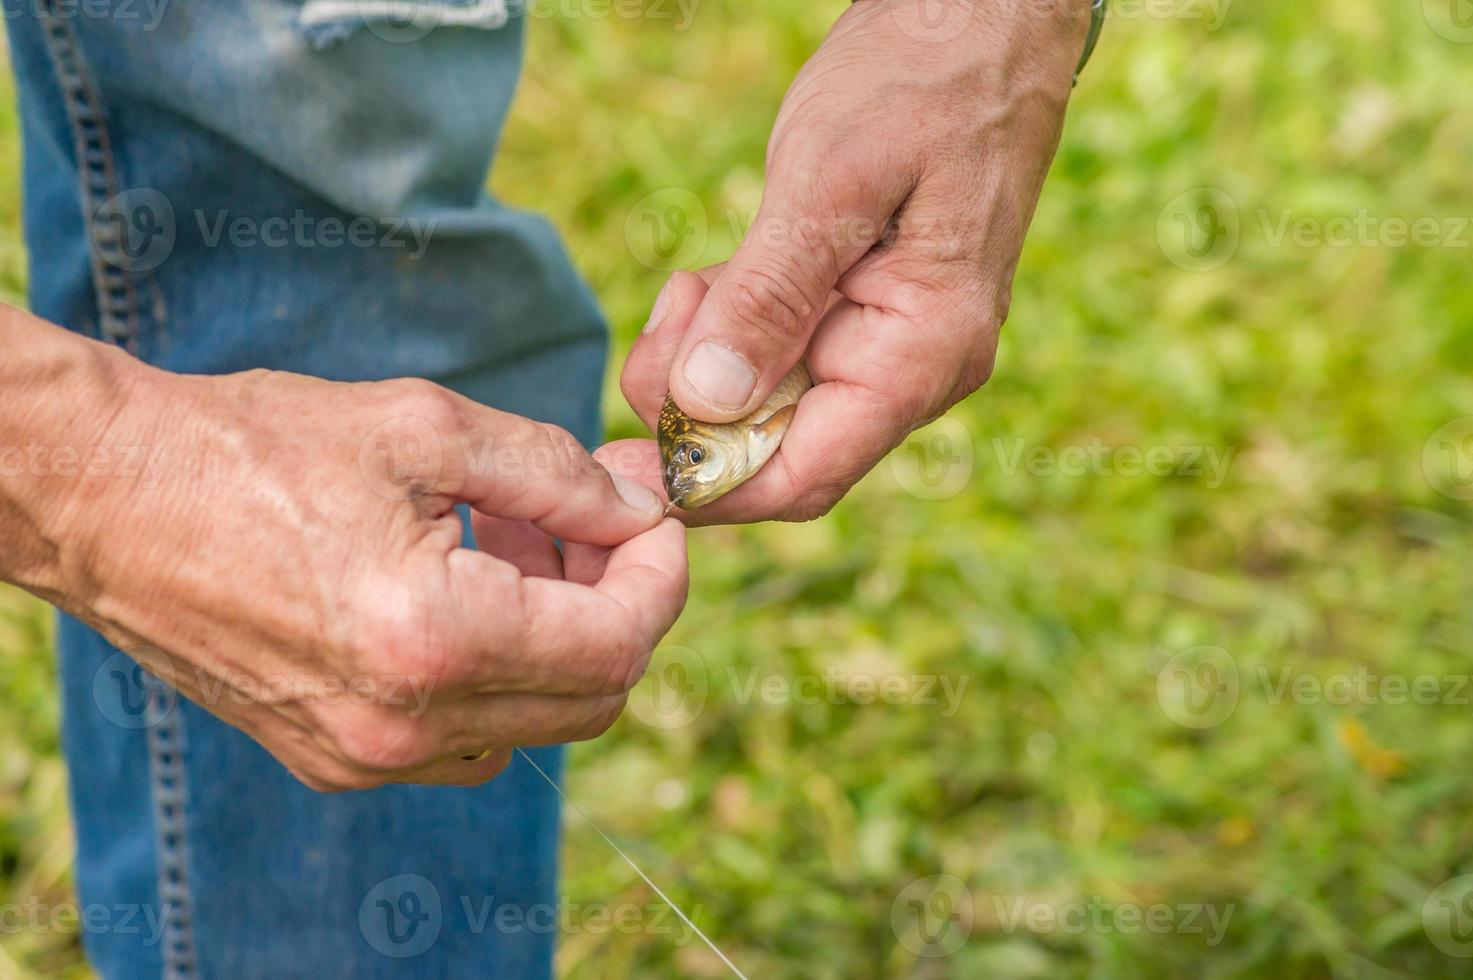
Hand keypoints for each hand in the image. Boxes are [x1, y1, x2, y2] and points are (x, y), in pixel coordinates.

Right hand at [56, 361, 686, 790]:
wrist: (110, 500)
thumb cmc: (254, 446)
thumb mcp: (426, 428)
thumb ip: (555, 475)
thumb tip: (638, 509)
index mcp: (434, 639)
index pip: (618, 643)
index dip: (660, 575)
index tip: (654, 515)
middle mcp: (404, 724)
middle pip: (592, 698)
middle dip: (619, 606)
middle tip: (591, 524)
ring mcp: (366, 755)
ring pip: (533, 724)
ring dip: (560, 640)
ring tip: (521, 543)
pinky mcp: (333, 757)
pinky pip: (465, 739)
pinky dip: (498, 673)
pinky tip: (466, 590)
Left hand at [621, 0, 1089, 522]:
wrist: (980, 18)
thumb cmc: (922, 79)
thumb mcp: (829, 179)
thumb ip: (768, 296)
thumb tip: (704, 404)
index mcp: (923, 354)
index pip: (805, 477)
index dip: (708, 489)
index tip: (624, 462)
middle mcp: (914, 370)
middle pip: (775, 449)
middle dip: (694, 408)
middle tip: (663, 318)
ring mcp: (888, 346)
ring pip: (766, 405)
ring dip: (705, 361)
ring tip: (692, 282)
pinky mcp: (859, 316)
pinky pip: (776, 357)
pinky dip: (728, 328)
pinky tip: (714, 275)